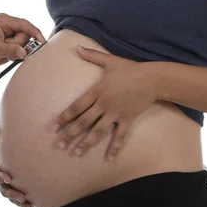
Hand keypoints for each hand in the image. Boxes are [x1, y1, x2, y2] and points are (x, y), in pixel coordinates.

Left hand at [0, 13, 44, 68]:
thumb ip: (11, 50)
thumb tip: (25, 52)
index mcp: (4, 21)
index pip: (24, 24)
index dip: (34, 33)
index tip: (41, 41)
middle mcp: (9, 25)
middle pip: (26, 35)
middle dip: (20, 45)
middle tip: (7, 50)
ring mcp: (12, 33)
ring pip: (26, 42)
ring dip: (19, 50)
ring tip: (6, 53)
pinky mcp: (13, 42)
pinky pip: (23, 47)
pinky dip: (19, 53)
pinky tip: (9, 55)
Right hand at [0, 126, 30, 206]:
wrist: (7, 161)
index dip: (0, 177)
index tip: (8, 178)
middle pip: (4, 190)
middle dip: (12, 194)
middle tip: (21, 196)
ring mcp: (6, 188)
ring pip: (11, 198)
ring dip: (18, 201)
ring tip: (27, 204)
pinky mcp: (14, 193)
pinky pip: (17, 201)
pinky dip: (22, 205)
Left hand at [53, 46, 158, 160]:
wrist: (152, 79)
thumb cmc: (129, 69)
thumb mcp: (109, 61)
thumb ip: (92, 55)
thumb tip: (77, 47)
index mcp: (97, 91)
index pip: (77, 107)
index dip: (65, 117)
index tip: (55, 126)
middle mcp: (104, 104)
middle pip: (84, 121)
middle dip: (70, 133)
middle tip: (60, 143)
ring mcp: (115, 113)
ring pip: (98, 131)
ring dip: (86, 143)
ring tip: (75, 153)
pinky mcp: (127, 119)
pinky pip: (119, 136)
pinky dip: (114, 148)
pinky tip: (108, 159)